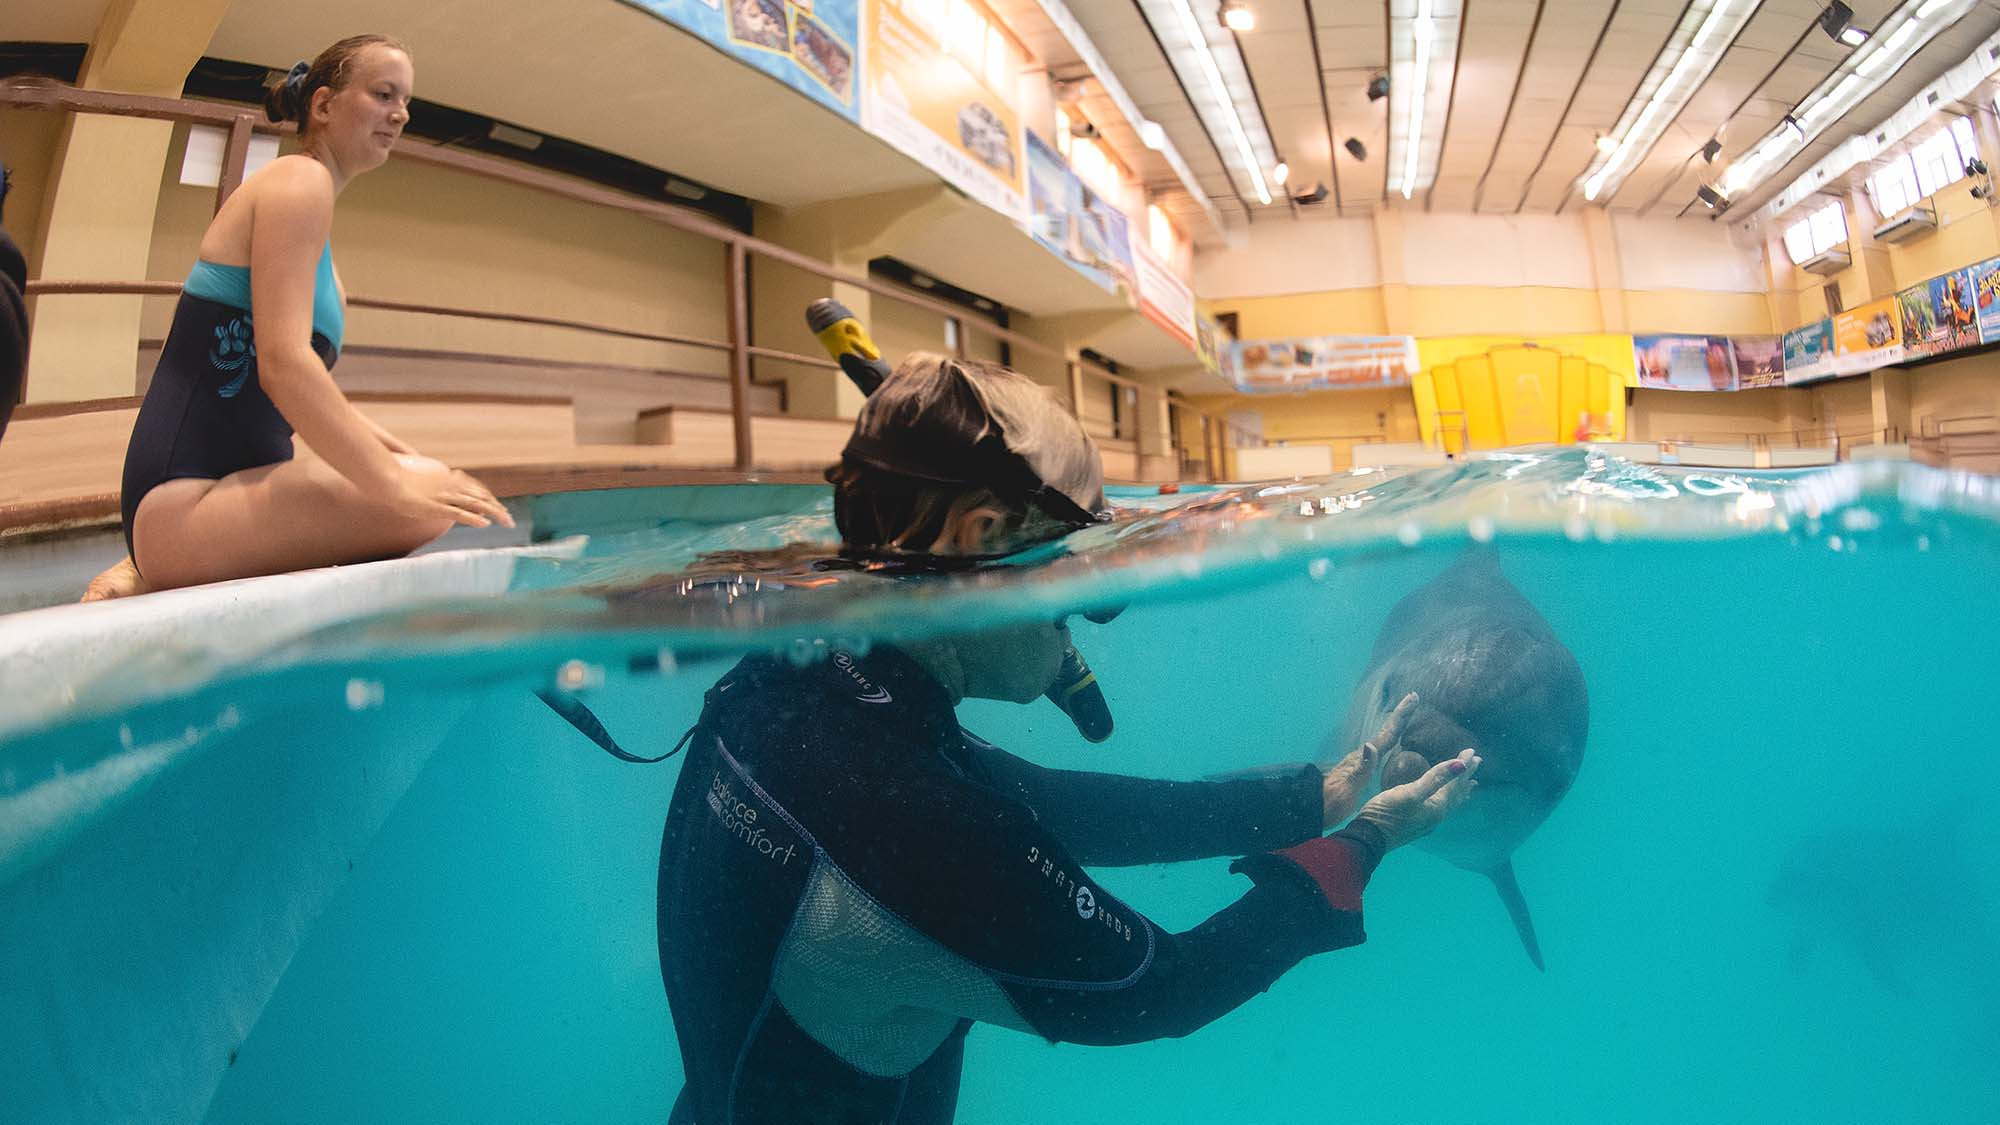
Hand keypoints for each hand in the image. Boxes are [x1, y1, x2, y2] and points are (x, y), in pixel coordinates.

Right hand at [395, 464, 513, 528]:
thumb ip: (434, 487)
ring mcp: (445, 496)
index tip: (500, 509)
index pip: (476, 489)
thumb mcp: (422, 482)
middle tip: (510, 520)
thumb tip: (435, 492)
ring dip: (494, 514)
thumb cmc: (400, 481)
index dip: (490, 499)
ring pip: (476, 504)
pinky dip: (473, 519)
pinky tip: (484, 524)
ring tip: (507, 522)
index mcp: (449, 480)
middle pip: (481, 497)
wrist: (387, 479)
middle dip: (497, 508)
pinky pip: (458, 513)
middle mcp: (451, 487)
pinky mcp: (436, 507)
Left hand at [1322, 691, 1417, 828]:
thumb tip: (1370, 745)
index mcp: (1364, 758)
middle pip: (1386, 732)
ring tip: (1406, 717)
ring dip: (1396, 727)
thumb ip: (1361, 768)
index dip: (1401, 717)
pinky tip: (1391, 747)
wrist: (1314, 810)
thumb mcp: (1348, 787)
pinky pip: (1380, 752)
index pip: (1387, 735)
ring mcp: (1361, 762)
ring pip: (1383, 740)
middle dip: (1401, 716)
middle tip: (1413, 698)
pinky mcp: (1359, 771)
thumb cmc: (1332, 802)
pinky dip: (1389, 744)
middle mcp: (1363, 756)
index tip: (1412, 697)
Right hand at [1349, 747, 1479, 851]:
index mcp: (1437, 807)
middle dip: (1466, 777)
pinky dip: (1448, 799)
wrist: (1368, 839)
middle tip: (1478, 762)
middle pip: (1456, 793)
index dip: (1464, 767)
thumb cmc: (1387, 812)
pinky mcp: (1418, 824)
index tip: (1473, 752)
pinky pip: (1441, 807)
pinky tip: (1442, 800)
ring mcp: (1428, 821)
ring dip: (1460, 790)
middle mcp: (1437, 816)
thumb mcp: (1411, 793)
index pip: (1455, 784)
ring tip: (1470, 785)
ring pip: (1449, 802)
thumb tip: (1460, 765)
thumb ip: (1435, 779)